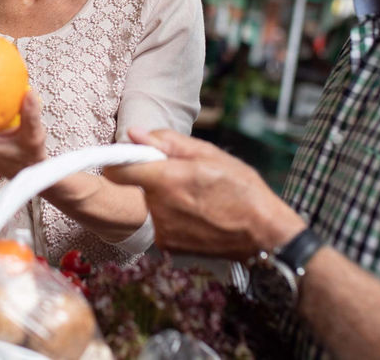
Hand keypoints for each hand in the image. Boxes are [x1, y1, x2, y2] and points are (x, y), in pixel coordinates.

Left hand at [103, 128, 305, 260]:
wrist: (262, 235)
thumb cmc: (242, 191)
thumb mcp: (209, 154)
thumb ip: (167, 142)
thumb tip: (134, 134)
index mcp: (167, 180)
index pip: (117, 170)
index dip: (121, 160)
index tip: (134, 156)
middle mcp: (158, 208)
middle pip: (138, 184)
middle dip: (154, 177)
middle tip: (184, 176)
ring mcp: (162, 230)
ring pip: (151, 203)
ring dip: (166, 197)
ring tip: (198, 197)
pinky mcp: (167, 245)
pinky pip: (160, 221)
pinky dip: (173, 216)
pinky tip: (198, 215)